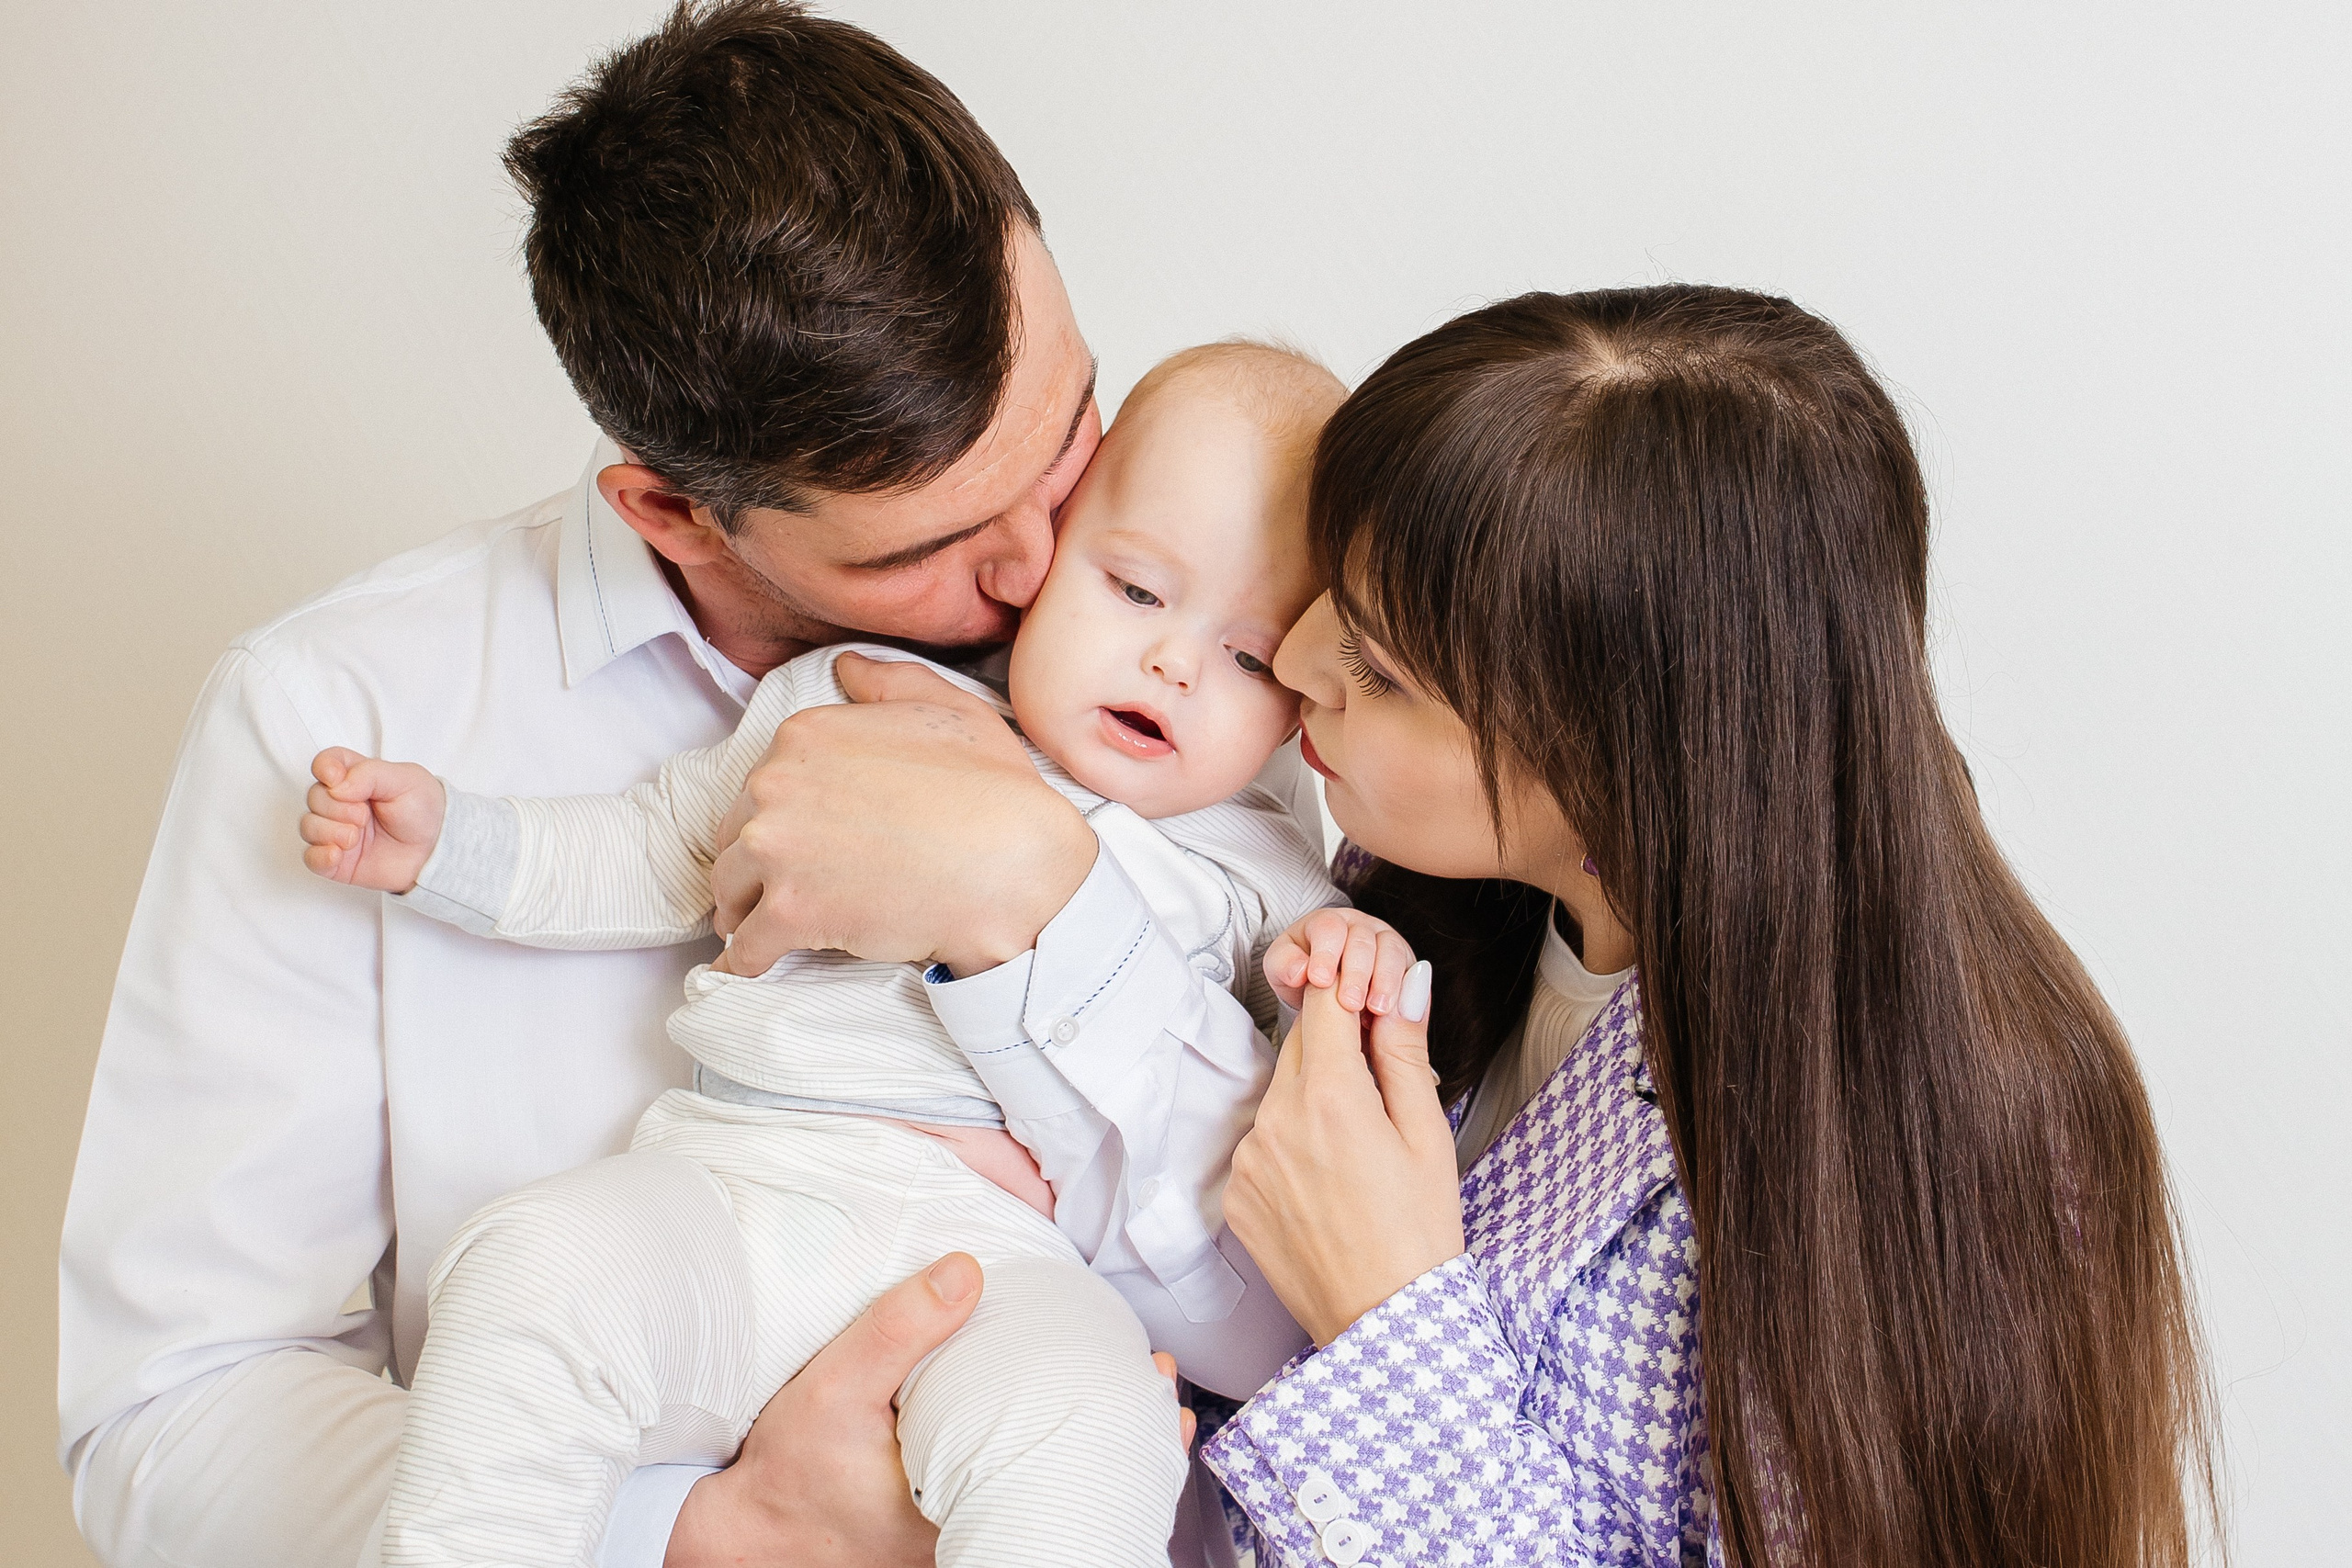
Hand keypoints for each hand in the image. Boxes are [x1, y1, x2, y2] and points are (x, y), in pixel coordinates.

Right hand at [299, 747, 445, 890]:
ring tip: (357, 837)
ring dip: (330, 831)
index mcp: (357, 778)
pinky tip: (339, 854)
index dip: (324, 768)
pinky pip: (311, 858)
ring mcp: (337, 831)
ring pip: (308, 826)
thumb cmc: (425, 812)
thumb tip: (337, 785)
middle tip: (364, 816)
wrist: (437, 851)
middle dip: (336, 807)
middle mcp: (343, 803)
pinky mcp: (337, 860)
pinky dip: (320, 856)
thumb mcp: (406, 780)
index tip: (336, 778)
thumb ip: (370, 774)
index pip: (326, 763)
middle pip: (314, 796)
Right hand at [664, 1254, 1192, 1567]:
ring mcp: (965, 1540)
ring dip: (1091, 1450)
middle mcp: (974, 1534)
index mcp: (960, 1510)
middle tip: (1160, 1388)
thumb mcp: (833, 1389)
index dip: (1122, 1439)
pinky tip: (1070, 1427)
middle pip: (1072, 1489)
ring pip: (1051, 1498)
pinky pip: (1019, 1502)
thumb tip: (965, 1272)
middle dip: (1122, 1440)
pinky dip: (1051, 1463)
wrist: (746, 1532)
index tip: (1158, 1390)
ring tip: (1139, 1405)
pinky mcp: (949, 1535)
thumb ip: (897, 1330)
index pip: (1065, 1479)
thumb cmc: (789, 1468)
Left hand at [710, 653, 1096, 976]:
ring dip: (742, 910)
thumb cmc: (991, 790)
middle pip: (736, 832)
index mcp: (805, 735)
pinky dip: (744, 961)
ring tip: (757, 927)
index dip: (778, 813)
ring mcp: (777, 850)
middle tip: (776, 885)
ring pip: (730, 888)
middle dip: (753, 861)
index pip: (761, 781)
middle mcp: (775, 785)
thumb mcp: (948, 709)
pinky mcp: (789, 912)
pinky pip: (744, 947)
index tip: (792, 837)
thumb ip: (888, 682)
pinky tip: (749, 968)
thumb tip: (848, 667)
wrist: (1010, 864)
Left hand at [1225, 969, 1463, 1343]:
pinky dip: (1291, 1147)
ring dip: (1313, 1101)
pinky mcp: (1237, 1195)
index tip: (1370, 1004)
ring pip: (1280, 1096)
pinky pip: (1263, 1144)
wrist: (1385, 1323)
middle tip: (1380, 1095)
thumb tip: (1404, 982)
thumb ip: (1405, 1050)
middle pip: (1299, 1047)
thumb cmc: (1419, 1232)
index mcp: (1328, 1096)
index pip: (1324, 1004)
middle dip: (1337, 1053)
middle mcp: (1275, 1120)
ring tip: (1357, 1154)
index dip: (1350, 995)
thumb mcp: (1427, 1133)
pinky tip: (1329, 1183)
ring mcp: (1249, 1160)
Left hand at [1263, 906, 1416, 1014]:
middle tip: (1349, 1003)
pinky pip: (1410, 971)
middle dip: (1356, 973)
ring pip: (1390, 952)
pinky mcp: (1405, 962)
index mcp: (1326, 923)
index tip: (1319, 981)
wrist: (1326, 994)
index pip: (1328, 928)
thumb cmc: (1304, 977)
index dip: (1325, 953)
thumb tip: (1299, 970)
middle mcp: (1359, 926)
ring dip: (1384, 981)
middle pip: (1362, 941)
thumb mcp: (1285, 971)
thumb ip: (1285, 966)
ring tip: (1376, 1010)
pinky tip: (1393, 1012)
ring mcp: (1384, 941)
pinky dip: (1403, 990)